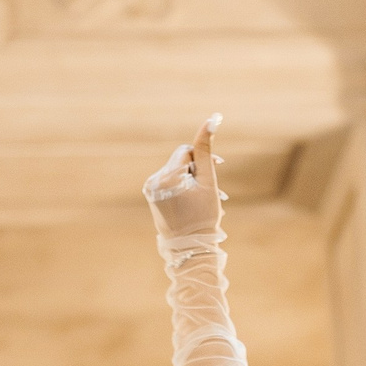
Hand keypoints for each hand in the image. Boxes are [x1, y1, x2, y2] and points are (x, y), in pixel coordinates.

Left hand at [143, 116, 224, 238]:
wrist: (190, 247)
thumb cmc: (203, 216)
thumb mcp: (208, 181)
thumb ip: (206, 150)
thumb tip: (212, 118)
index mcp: (167, 176)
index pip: (186, 151)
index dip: (202, 161)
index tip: (216, 171)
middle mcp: (153, 180)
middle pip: (180, 160)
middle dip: (196, 171)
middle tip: (208, 190)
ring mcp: (149, 188)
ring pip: (175, 170)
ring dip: (190, 179)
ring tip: (199, 198)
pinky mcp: (150, 194)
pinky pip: (168, 180)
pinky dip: (181, 186)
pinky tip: (189, 201)